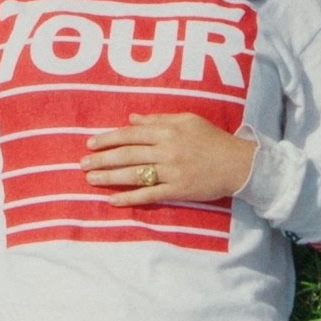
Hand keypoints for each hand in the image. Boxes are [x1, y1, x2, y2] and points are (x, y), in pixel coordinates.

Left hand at [80, 113, 257, 204]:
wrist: (237, 163)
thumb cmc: (212, 139)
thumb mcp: (187, 120)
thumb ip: (158, 119)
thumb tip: (132, 119)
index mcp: (168, 130)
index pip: (131, 134)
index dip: (109, 139)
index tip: (90, 143)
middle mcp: (167, 150)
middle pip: (127, 154)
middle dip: (102, 159)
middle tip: (82, 164)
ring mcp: (172, 171)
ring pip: (134, 174)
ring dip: (109, 177)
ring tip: (90, 179)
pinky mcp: (178, 190)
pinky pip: (149, 194)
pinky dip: (129, 198)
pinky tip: (112, 200)